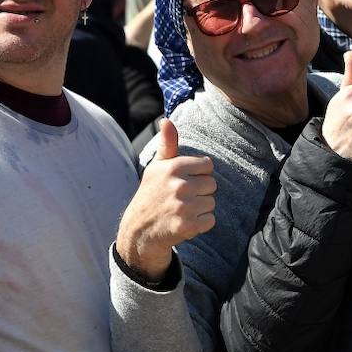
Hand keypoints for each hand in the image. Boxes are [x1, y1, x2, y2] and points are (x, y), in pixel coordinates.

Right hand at [115, 120, 216, 280]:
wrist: (139, 230)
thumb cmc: (152, 194)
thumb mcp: (157, 167)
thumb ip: (167, 144)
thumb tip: (166, 120)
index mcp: (173, 167)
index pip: (207, 165)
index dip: (197, 174)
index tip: (183, 181)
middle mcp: (178, 185)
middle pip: (212, 184)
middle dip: (200, 192)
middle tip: (181, 199)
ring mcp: (183, 207)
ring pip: (211, 203)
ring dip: (200, 209)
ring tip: (181, 210)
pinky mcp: (187, 225)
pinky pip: (210, 220)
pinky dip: (200, 224)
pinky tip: (184, 222)